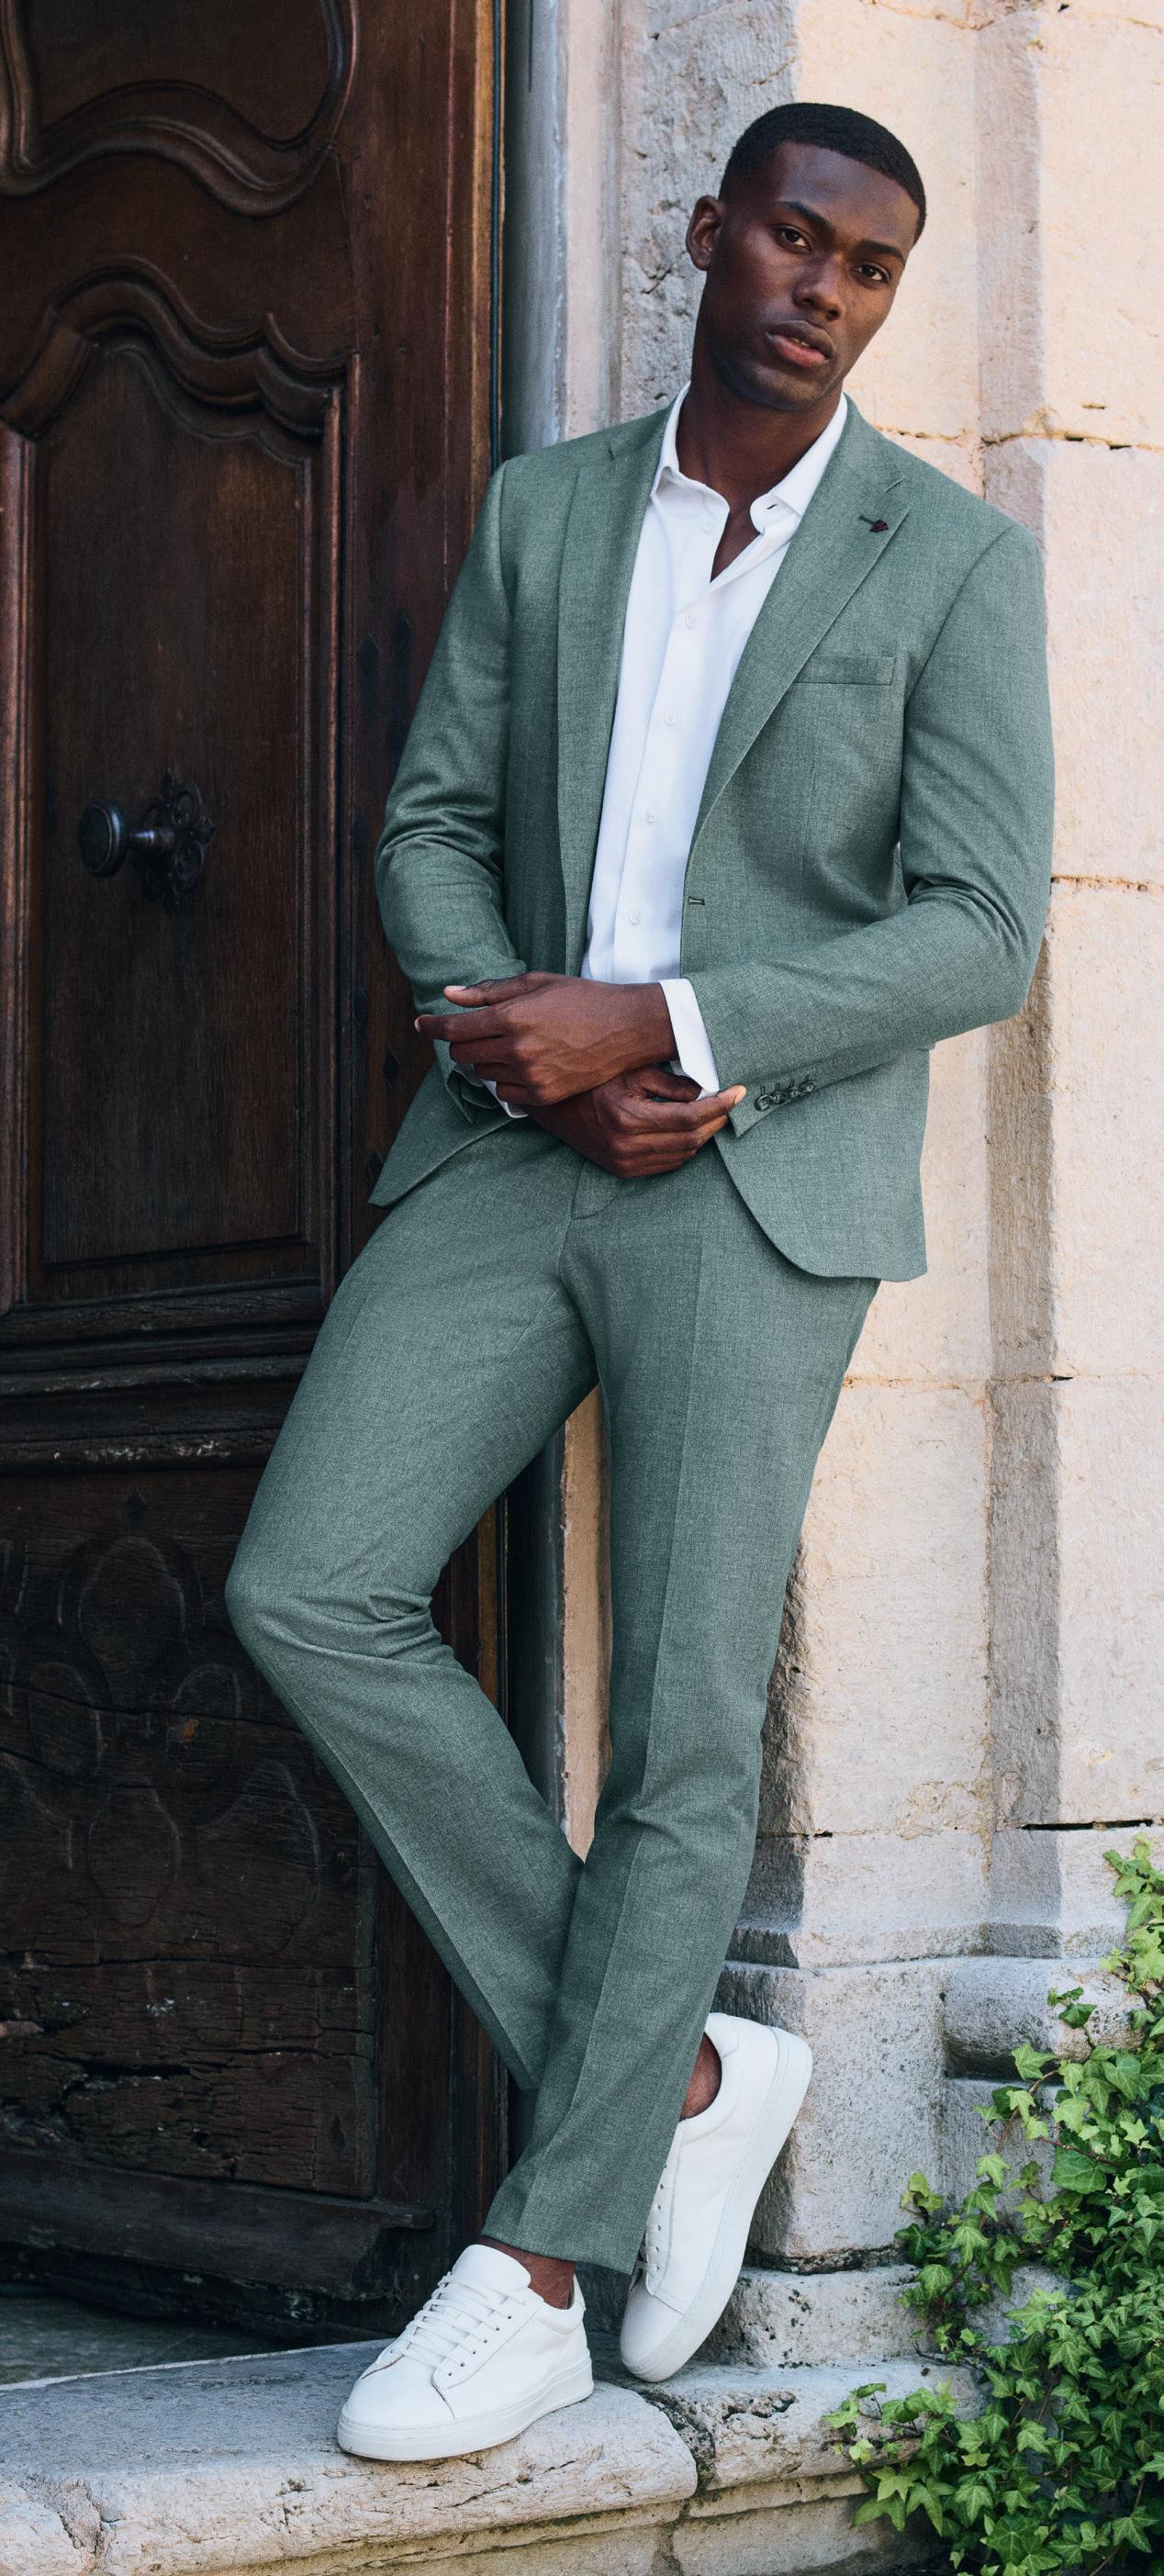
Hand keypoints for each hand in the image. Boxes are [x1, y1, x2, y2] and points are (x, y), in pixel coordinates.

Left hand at [416, 972, 676, 1106]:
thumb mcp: (536, 984)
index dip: (433, 1027)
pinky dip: (507, 1080)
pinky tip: (527, 1064)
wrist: (627, 1029)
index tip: (422, 1025)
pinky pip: (505, 1093)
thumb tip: (450, 995)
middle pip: (463, 1055)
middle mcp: (516, 1050)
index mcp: (512, 1017)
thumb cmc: (582, 999)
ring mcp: (529, 1076)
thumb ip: (489, 991)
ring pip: (483, 1074)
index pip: (455, 1029)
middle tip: (478, 1033)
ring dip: (487, 1061)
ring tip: (515, 1045)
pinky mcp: (543, 1096)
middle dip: (463, 1043)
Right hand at [528, 1065, 745, 1176]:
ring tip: (713, 1113)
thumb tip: (706, 1092)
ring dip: (702, 1136)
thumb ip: (670, 1083)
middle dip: (715, 1121)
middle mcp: (626, 1146)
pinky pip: (666, 1165)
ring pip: (681, 1155)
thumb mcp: (630, 1070)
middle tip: (729, 1102)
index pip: (690, 1117)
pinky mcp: (621, 1170)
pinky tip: (690, 1130)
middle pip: (690, 1140)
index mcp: (628, 1118)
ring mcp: (623, 1162)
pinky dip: (685, 1149)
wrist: (554, 1106)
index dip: (719, 1106)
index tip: (739, 1092)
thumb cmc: (592, 1079)